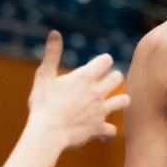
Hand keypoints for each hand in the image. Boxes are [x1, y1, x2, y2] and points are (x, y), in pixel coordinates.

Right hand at [27, 31, 129, 149]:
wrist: (46, 133)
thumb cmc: (43, 104)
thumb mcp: (44, 76)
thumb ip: (51, 54)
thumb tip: (54, 33)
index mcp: (84, 77)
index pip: (106, 60)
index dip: (104, 61)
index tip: (99, 64)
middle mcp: (97, 92)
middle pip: (118, 78)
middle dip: (115, 77)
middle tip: (108, 81)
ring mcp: (101, 111)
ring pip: (123, 101)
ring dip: (120, 100)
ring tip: (114, 102)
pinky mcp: (99, 129)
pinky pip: (112, 131)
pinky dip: (108, 131)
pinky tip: (103, 132)